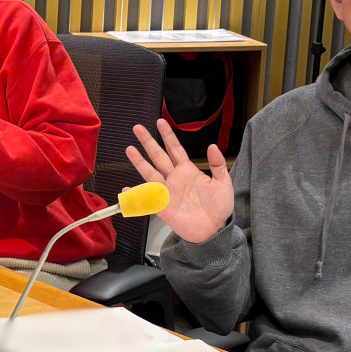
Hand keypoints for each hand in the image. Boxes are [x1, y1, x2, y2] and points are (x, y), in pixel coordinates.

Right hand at [127, 119, 233, 243]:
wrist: (215, 230)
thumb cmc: (219, 207)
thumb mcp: (224, 183)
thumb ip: (218, 164)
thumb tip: (211, 146)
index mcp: (188, 171)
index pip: (175, 149)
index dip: (168, 136)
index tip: (160, 122)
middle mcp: (175, 179)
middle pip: (159, 156)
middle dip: (148, 142)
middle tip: (138, 128)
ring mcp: (167, 192)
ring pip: (150, 173)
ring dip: (139, 162)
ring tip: (130, 149)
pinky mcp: (163, 207)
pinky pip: (147, 200)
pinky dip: (135, 196)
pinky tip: (126, 189)